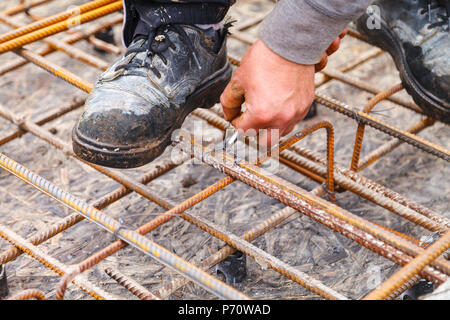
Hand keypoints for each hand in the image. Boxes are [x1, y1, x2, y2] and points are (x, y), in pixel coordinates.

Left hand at [220, 30, 345, 145]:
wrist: (290, 44)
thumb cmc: (265, 59)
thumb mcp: (238, 80)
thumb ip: (229, 102)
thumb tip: (229, 113)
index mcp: (261, 115)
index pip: (243, 131)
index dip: (236, 122)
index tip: (237, 114)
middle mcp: (280, 119)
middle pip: (264, 142)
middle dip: (254, 133)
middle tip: (249, 121)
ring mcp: (295, 114)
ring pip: (280, 134)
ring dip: (269, 128)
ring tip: (263, 111)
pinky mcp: (305, 106)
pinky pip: (292, 121)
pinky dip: (283, 119)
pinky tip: (276, 105)